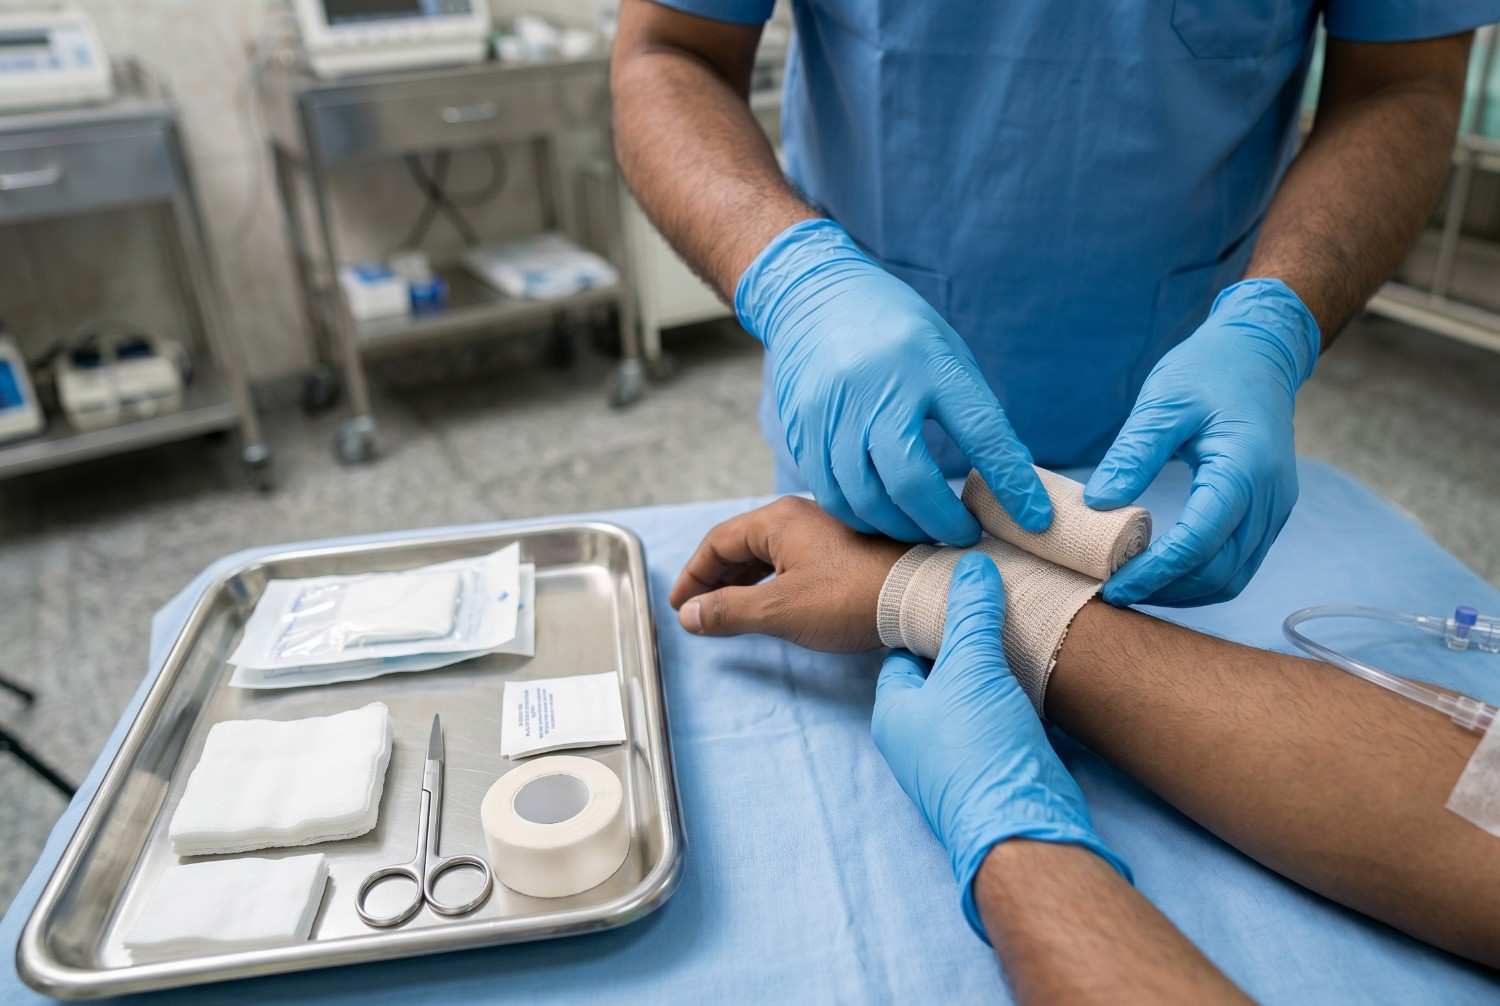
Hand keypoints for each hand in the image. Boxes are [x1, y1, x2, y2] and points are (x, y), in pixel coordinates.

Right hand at [669, 496, 908, 650]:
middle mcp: (799, 516)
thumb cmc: (851, 598)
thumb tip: (688, 614)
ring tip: (726, 611)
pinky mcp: (843, 549)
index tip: (679, 605)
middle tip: (697, 611)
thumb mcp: (779, 610)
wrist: (920, 596)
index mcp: (778, 519)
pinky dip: (768, 581)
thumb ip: (728, 611)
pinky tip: (769, 603)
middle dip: (714, 578)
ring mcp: (824, 531)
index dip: (692, 575)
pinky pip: (790, 560)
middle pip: (740, 544)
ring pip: (767, 553)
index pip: (717, 542)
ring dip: (741, 581)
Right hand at [736, 218, 1050, 544]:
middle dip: (942, 522)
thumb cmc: (893, 330)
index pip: (980, 432)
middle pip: (909, 481)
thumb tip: (1012, 482)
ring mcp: (831, 412)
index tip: (1033, 520)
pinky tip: (882, 514)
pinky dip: (861, 516)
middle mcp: (875, 388)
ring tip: (922, 530)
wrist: (813, 297)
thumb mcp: (945, 354)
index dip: (1010, 483)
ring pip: (863, 498)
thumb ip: (974, 414)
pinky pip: (830, 494)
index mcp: (926, 362)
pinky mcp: (801, 431)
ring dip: (899, 528)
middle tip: (963, 535)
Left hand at [872, 553, 1129, 938]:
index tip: (955, 590)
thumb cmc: (978, 747)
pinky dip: (1018, 694)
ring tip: (1021, 624)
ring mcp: (958, 754)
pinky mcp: (997, 766)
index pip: (902, 650)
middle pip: (941, 672)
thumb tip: (971, 565)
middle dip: (967, 641)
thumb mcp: (971, 667)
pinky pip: (1003, 718)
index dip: (926, 619)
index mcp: (894, 711)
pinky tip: (1038, 668)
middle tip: (994, 602)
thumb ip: (970, 614)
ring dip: (996, 667)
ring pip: (975, 695)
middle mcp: (919, 735)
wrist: (1022, 824)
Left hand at [1084, 278, 1320, 606]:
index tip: (1111, 586)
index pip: (1199, 541)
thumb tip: (1097, 506)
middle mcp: (1270, 498)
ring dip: (1183, 592)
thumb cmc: (1209, 369)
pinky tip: (1162, 573)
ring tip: (1133, 587)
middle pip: (1220, 572)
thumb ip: (1133, 454)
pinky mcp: (1269, 513)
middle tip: (1114, 592)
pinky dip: (1200, 578)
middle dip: (1166, 590)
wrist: (1260, 353)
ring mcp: (1275, 509)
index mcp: (1244, 469)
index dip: (1154, 572)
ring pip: (1233, 577)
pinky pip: (1238, 563)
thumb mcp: (1163, 402)